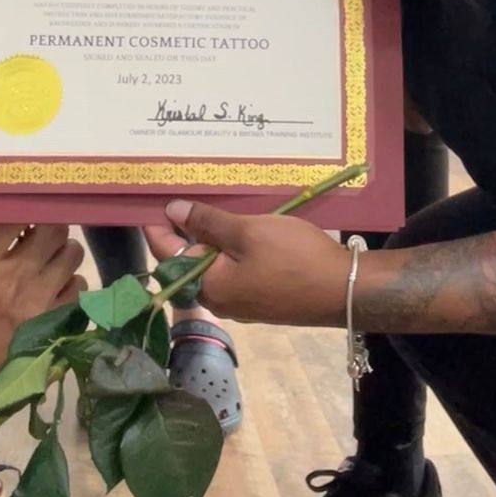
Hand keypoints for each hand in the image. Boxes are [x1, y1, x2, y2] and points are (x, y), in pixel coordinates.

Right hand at [0, 224, 85, 392]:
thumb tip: (2, 210)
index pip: (16, 217)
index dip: (26, 211)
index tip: (26, 216)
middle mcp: (11, 278)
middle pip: (53, 230)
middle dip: (50, 228)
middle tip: (43, 235)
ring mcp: (37, 302)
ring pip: (72, 254)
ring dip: (63, 252)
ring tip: (52, 261)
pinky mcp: (54, 322)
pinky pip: (79, 287)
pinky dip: (70, 283)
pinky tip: (56, 288)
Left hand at [143, 200, 348, 327]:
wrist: (343, 290)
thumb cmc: (293, 259)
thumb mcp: (247, 231)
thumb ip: (207, 222)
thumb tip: (172, 211)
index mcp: (207, 286)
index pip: (167, 254)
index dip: (157, 226)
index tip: (152, 199)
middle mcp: (218, 299)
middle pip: (188, 261)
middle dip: (184, 229)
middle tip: (183, 194)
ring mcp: (239, 302)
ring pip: (212, 265)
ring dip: (209, 238)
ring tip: (210, 205)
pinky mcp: (259, 298)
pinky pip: (232, 271)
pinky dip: (228, 249)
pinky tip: (238, 228)